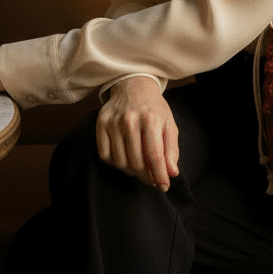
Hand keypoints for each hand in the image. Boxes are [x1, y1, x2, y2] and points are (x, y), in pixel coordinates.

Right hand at [96, 76, 179, 191]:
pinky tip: (125, 157)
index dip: (159, 175)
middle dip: (146, 175)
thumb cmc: (154, 109)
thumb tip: (172, 173)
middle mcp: (130, 120)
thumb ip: (171, 149)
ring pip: (120, 162)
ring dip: (131, 171)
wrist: (134, 86)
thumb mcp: (169, 124)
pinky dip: (115, 163)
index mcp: (151, 119)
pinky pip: (105, 156)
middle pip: (136, 162)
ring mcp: (113, 122)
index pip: (154, 156)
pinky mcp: (100, 124)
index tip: (164, 187)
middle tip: (152, 176)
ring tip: (139, 166)